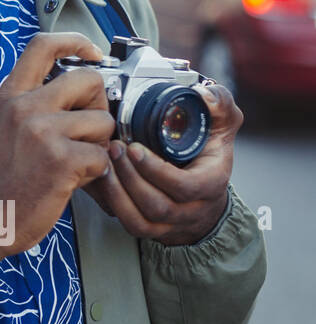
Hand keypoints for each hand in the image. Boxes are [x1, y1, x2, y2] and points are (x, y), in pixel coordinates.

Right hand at [0, 32, 114, 281]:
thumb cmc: (3, 175)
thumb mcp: (7, 124)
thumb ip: (36, 101)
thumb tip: (83, 85)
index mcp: (10, 94)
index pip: (42, 45)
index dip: (75, 41)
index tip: (93, 52)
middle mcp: (24, 106)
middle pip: (88, 80)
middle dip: (100, 106)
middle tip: (87, 130)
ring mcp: (42, 132)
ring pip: (103, 121)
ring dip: (100, 144)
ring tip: (77, 160)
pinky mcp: (61, 160)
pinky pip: (103, 155)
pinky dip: (97, 172)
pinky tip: (75, 179)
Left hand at [83, 82, 241, 245]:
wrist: (206, 189)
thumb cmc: (210, 154)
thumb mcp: (222, 125)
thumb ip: (218, 104)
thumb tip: (204, 94)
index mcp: (210, 184)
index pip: (186, 187)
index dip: (157, 171)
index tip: (135, 148)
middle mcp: (191, 208)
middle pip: (158, 205)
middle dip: (130, 176)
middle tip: (113, 147)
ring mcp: (170, 223)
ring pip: (140, 219)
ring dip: (117, 191)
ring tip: (105, 161)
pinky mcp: (151, 228)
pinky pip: (130, 224)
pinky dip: (112, 203)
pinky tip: (102, 180)